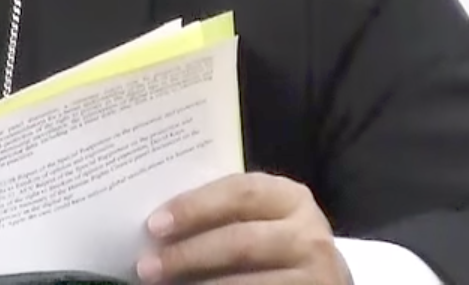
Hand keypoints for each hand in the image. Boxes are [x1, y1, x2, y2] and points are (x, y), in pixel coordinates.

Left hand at [137, 173, 349, 284]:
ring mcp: (315, 273)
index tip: (154, 224)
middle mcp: (308, 233)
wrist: (321, 281)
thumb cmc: (275, 244)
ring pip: (247, 282)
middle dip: (188, 255)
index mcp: (290, 197)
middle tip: (148, 266)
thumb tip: (159, 225)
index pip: (239, 193)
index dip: (194, 207)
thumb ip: (224, 214)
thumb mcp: (261, 219)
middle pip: (240, 241)